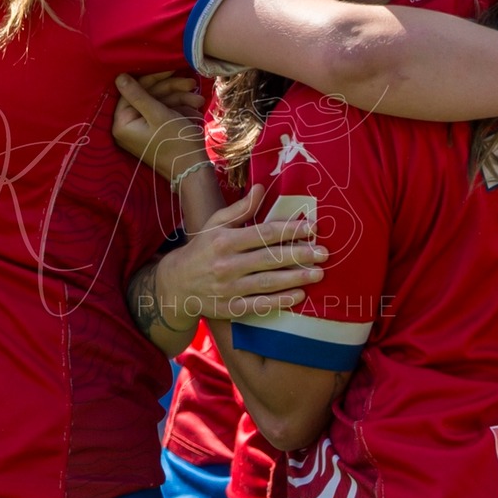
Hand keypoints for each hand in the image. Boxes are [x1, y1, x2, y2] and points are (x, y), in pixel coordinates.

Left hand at [111, 72, 207, 182]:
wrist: (194, 169)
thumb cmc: (175, 142)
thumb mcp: (157, 114)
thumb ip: (138, 94)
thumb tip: (118, 76)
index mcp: (122, 123)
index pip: (133, 91)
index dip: (153, 79)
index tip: (171, 69)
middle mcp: (128, 126)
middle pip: (148, 96)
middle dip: (171, 89)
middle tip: (191, 83)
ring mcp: (143, 129)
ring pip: (159, 103)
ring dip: (180, 99)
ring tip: (198, 100)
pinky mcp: (156, 132)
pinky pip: (164, 113)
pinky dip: (179, 109)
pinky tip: (194, 109)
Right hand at [155, 185, 326, 320]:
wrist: (174, 285)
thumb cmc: (200, 250)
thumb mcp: (215, 225)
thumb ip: (240, 209)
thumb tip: (261, 188)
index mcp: (225, 241)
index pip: (264, 234)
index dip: (290, 230)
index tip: (313, 228)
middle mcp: (227, 264)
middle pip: (270, 258)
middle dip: (299, 255)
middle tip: (323, 253)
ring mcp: (228, 288)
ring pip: (267, 282)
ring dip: (295, 278)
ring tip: (318, 274)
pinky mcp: (230, 309)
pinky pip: (259, 305)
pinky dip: (279, 301)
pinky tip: (298, 295)